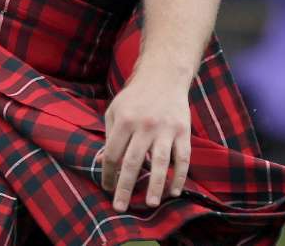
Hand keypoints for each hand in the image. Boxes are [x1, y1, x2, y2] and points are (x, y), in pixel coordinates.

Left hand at [101, 73, 190, 211]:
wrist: (163, 76)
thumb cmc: (134, 97)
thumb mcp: (115, 111)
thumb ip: (108, 137)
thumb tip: (101, 163)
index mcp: (124, 120)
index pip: (112, 154)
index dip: (108, 174)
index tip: (106, 188)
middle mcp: (144, 125)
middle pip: (132, 162)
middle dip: (124, 187)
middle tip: (119, 207)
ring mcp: (165, 129)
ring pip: (160, 163)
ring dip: (155, 186)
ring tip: (150, 204)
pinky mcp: (183, 131)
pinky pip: (182, 158)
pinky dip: (179, 176)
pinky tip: (174, 191)